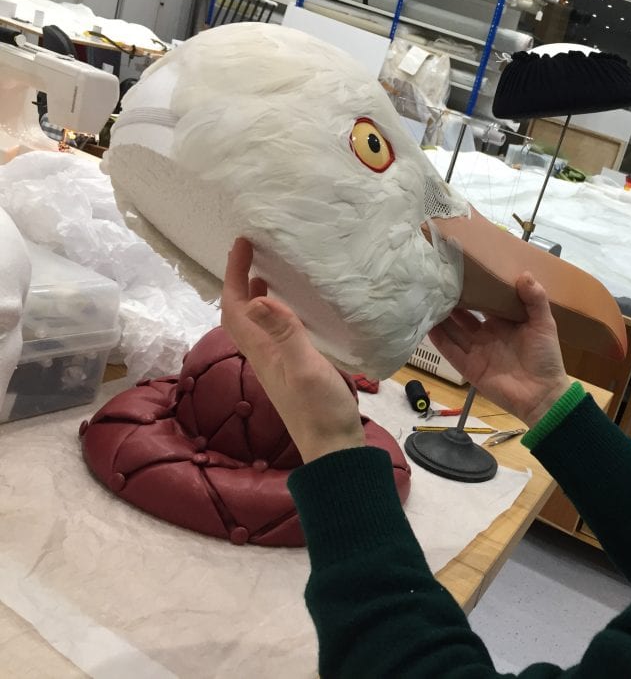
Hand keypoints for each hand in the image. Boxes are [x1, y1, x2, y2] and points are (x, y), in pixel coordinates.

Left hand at [221, 238, 363, 461]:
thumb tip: (257, 298)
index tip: (242, 245)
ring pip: (255, 325)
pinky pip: (274, 335)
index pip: (235, 306)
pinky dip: (275, 315)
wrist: (333, 448)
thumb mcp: (305, 368)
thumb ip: (284, 333)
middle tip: (250, 255)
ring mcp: (276, 365)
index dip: (233, 274)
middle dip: (238, 282)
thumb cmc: (320, 410)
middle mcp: (263, 356)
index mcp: (261, 352)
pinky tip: (292, 314)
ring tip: (265, 275)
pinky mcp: (292, 371)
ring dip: (253, 298)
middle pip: (238, 315)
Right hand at [428, 272, 570, 427]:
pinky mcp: (468, 368)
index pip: (483, 302)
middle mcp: (486, 334)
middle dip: (451, 301)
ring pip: (453, 331)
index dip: (472, 289)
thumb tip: (525, 273)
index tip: (459, 271)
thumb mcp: (544, 324)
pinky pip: (450, 351)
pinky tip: (427, 324)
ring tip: (426, 298)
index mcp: (503, 322)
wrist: (542, 395)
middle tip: (436, 281)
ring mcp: (476, 351)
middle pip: (463, 315)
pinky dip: (439, 339)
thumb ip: (535, 300)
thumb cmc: (545, 357)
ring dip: (440, 317)